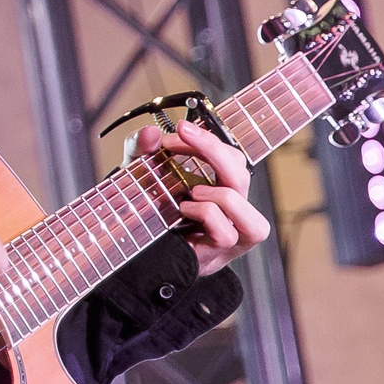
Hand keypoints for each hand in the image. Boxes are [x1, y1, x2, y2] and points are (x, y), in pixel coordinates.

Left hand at [136, 120, 271, 278]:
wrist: (137, 256)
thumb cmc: (149, 213)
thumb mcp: (141, 176)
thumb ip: (142, 153)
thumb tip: (148, 133)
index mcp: (220, 189)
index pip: (232, 157)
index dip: (209, 140)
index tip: (180, 128)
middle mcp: (231, 211)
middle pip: (241, 173)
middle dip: (212, 150)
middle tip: (181, 136)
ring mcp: (230, 235)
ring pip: (246, 208)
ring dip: (218, 192)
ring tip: (190, 192)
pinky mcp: (220, 254)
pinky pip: (226, 233)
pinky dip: (206, 215)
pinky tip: (185, 211)